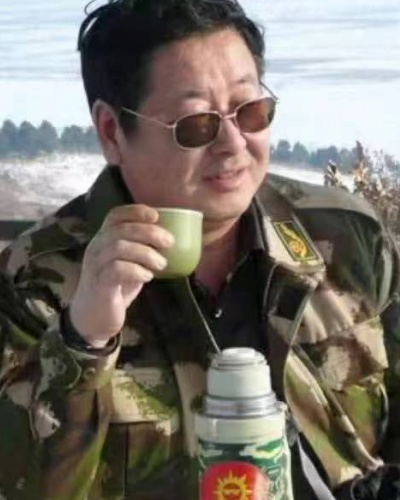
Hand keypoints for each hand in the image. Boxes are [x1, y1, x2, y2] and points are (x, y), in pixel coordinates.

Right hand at [69, 205, 173, 347]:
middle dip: (149, 232)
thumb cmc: (114, 288)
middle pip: (121, 229)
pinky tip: (148, 277)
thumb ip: (141, 252)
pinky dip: (137, 270)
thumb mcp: (129, 265)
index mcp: (104, 239)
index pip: (115, 215)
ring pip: (119, 247)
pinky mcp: (99, 284)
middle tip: (169, 242)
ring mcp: (95, 265)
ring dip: (146, 253)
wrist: (92, 319)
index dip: (135, 211)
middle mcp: (96, 248)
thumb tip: (169, 242)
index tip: (156, 216)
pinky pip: (117, 269)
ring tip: (161, 264)